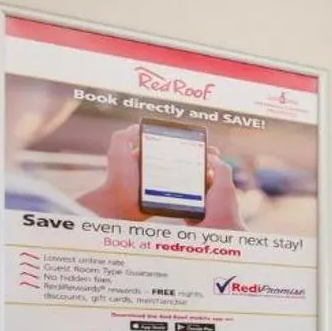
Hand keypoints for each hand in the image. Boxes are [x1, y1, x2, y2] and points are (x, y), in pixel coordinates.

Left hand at [77, 124, 242, 228]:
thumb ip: (124, 136)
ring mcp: (166, 182)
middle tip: (213, 155)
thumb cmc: (118, 178)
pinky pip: (188, 189)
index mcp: (149, 156)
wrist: (120, 204)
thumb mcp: (117, 152)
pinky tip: (208, 183)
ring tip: (214, 169)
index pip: (172, 146)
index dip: (187, 142)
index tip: (200, 142)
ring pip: (189, 173)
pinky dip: (200, 185)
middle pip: (185, 158)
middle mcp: (159, 168)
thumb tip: (138, 126)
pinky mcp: (170, 195)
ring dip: (204, 170)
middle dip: (201, 155)